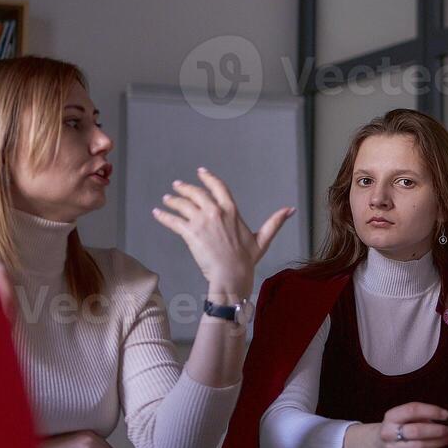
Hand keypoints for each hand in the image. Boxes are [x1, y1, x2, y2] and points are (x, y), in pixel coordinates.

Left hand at [152, 167, 294, 298]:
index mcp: (232, 211)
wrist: (231, 274)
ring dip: (172, 200)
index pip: (218, 187)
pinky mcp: (189, 233)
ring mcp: (201, 221)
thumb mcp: (262, 239)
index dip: (208, 178)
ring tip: (166, 200)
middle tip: (177, 185)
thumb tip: (291, 209)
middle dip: (185, 188)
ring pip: (183, 204)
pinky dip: (163, 216)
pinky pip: (173, 220)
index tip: (200, 172)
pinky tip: (157, 213)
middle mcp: (215, 212)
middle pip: (196, 193)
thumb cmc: (246, 260)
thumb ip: (275, 222)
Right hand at [346, 403, 447, 447]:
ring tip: (447, 439)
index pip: (412, 410)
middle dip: (438, 430)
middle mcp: (388, 432)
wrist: (374, 444)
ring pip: (419, 446)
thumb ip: (419, 417)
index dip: (431, 411)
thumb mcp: (402, 417)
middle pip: (417, 430)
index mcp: (391, 416)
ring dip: (437, 443)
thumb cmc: (395, 428)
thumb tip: (440, 421)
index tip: (446, 414)